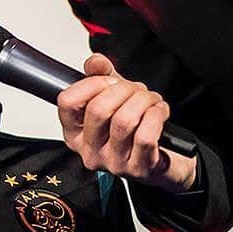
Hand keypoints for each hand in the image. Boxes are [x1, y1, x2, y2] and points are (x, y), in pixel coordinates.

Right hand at [57, 54, 197, 191]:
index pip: (68, 102)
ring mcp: (113, 163)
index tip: (109, 80)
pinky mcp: (137, 169)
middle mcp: (90, 151)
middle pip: (98, 109)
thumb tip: (95, 62)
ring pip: (124, 121)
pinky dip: (157, 116)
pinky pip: (145, 136)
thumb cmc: (136, 126)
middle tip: (137, 90)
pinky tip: (159, 113)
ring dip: (144, 101)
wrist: (165, 155)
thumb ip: (103, 74)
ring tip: (151, 100)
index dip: (91, 83)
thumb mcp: (116, 95)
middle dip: (124, 90)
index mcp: (75, 132)